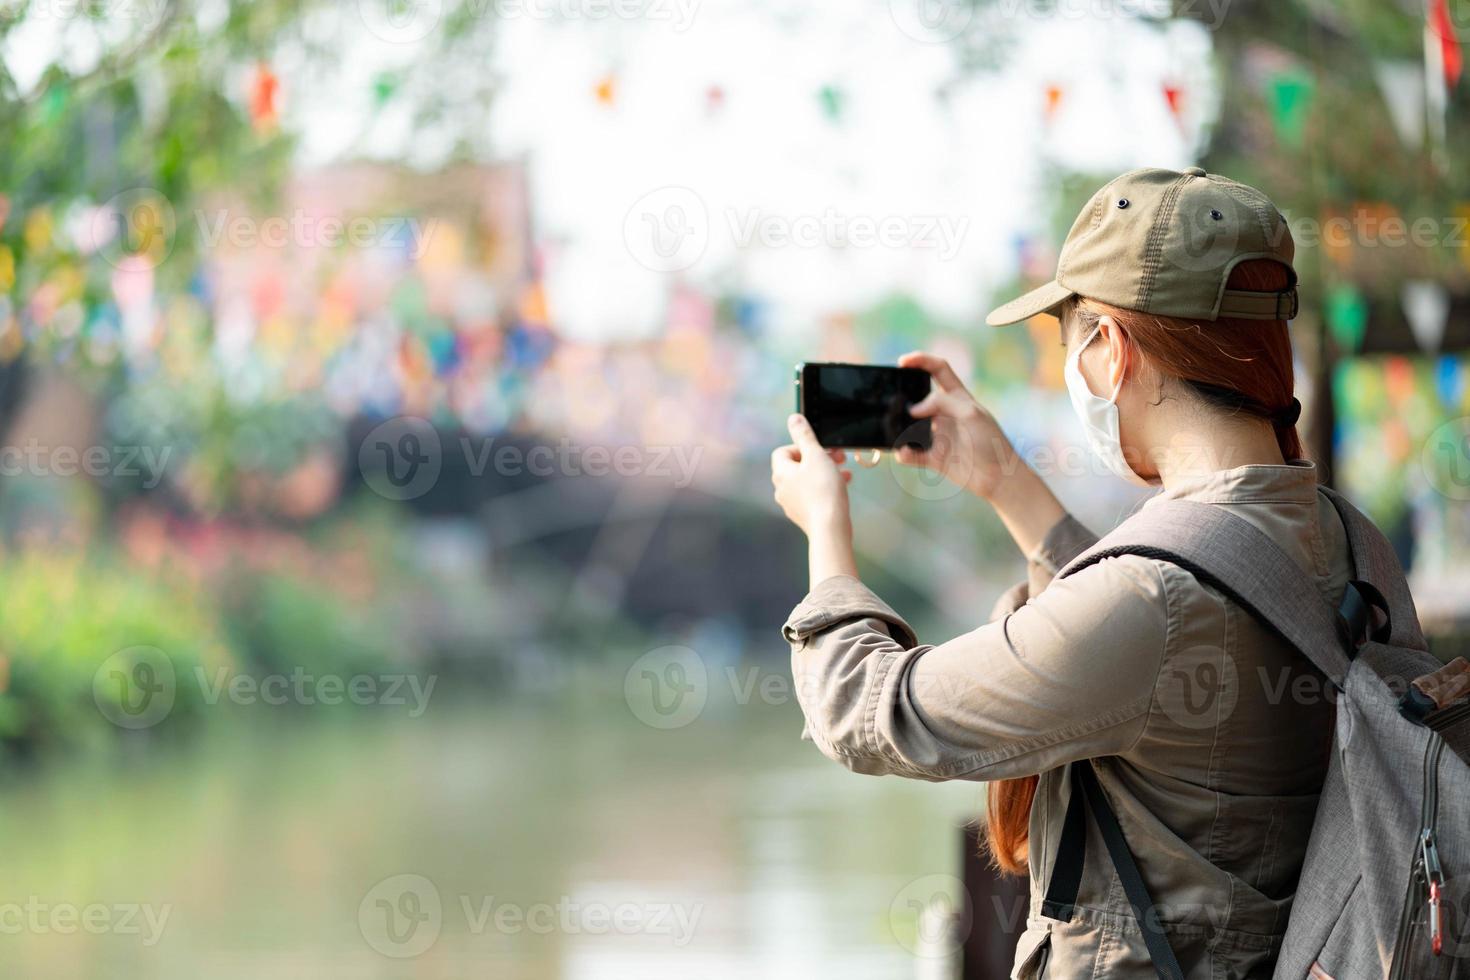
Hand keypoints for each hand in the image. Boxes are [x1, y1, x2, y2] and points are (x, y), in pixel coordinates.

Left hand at [771, 414, 852, 536]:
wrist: (830, 528)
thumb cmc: (823, 491)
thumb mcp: (816, 456)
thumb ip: (804, 436)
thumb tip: (793, 418)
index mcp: (781, 473)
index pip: (782, 452)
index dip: (801, 446)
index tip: (818, 448)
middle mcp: (782, 489)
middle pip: (796, 466)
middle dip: (818, 458)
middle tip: (837, 456)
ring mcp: (792, 504)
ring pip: (807, 480)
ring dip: (825, 471)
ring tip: (844, 471)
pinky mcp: (804, 515)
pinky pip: (813, 494)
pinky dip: (826, 487)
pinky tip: (843, 485)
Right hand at [895, 351, 1064, 556]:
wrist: (999, 477)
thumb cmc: (991, 442)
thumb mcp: (971, 414)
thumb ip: (943, 403)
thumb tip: (914, 409)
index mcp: (957, 398)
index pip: (938, 370)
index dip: (921, 361)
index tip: (902, 362)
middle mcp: (944, 414)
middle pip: (918, 398)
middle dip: (903, 397)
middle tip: (893, 401)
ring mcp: (937, 435)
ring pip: (910, 426)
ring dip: (899, 426)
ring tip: (894, 427)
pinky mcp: (933, 457)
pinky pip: (911, 453)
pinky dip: (904, 453)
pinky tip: (905, 452)